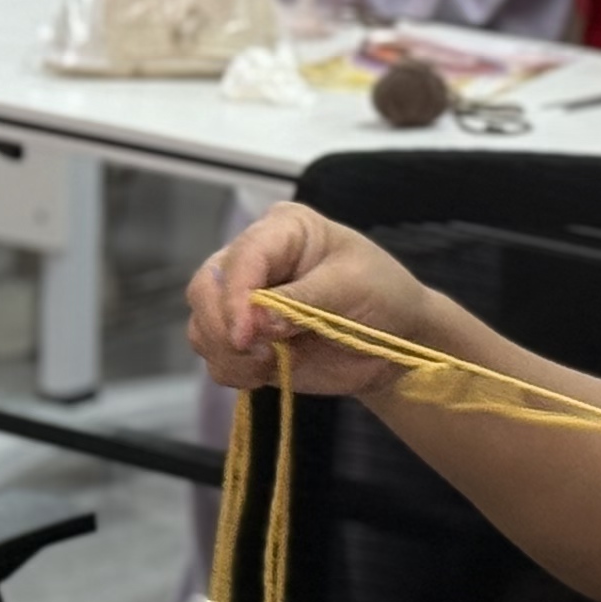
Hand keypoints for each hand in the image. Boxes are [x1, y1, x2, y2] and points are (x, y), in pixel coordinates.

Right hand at [187, 206, 444, 396]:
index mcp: (281, 230)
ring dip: (228, 354)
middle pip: (205, 288)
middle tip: (261, 355)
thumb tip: (257, 323)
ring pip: (203, 325)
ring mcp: (243, 302)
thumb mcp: (352, 287)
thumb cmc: (382, 295)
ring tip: (271, 363)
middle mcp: (252, 261)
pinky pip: (215, 357)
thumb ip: (303, 302)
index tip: (245, 336)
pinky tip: (267, 371)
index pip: (242, 257)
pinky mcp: (244, 340)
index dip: (235, 297)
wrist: (397, 340)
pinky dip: (233, 371)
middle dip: (223, 327)